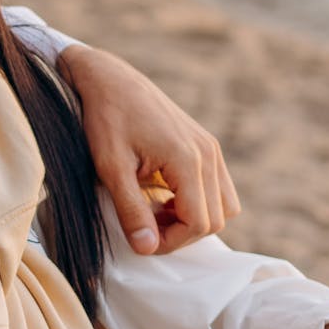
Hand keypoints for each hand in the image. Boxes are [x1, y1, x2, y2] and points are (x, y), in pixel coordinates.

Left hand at [57, 45, 239, 253]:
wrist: (109, 80)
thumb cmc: (106, 119)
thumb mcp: (111, 168)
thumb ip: (131, 210)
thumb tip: (147, 248)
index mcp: (188, 159)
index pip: (199, 223)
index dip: (171, 242)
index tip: (142, 240)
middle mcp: (208, 153)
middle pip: (216, 220)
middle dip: (182, 233)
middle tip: (145, 228)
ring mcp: (210, 147)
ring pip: (223, 206)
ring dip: (193, 219)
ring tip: (156, 213)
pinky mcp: (205, 144)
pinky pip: (217, 188)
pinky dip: (197, 201)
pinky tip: (163, 196)